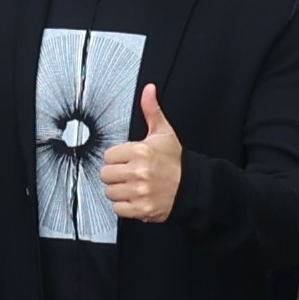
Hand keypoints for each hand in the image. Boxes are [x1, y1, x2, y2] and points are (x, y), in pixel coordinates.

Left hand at [101, 84, 184, 223]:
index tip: (127, 159)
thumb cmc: (175, 161)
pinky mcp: (141, 209)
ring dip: (119, 190)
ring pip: (110, 192)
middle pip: (105, 174)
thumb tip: (149, 90)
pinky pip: (118, 209)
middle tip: (128, 173)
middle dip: (115, 174)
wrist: (192, 187)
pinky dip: (124, 206)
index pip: (108, 155)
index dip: (117, 158)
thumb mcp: (164, 133)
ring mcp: (140, 192)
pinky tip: (134, 198)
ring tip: (132, 185)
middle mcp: (139, 172)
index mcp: (140, 151)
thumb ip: (151, 110)